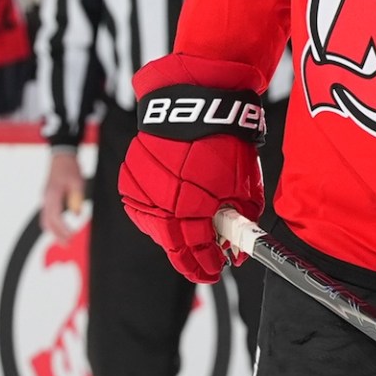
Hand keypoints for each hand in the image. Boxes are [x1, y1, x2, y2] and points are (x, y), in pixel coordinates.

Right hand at [38, 147, 86, 239]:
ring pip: (45, 220)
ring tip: (65, 241)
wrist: (61, 156)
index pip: (55, 216)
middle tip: (68, 244)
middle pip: (48, 221)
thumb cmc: (70, 168)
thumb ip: (77, 198)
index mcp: (53, 194)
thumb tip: (77, 214)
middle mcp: (46, 198)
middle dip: (57, 235)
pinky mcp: (48, 198)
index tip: (72, 236)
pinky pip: (47, 215)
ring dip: (54, 232)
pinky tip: (60, 230)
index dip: (63, 228)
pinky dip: (52, 225)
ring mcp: (45, 198)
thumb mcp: (78, 181)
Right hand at [116, 53, 267, 283]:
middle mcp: (161, 207)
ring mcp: (142, 194)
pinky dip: (156, 216)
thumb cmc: (224, 143)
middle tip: (202, 266)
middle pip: (173, 248)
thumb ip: (241, 221)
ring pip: (155, 230)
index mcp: (191, 211)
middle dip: (190, 260)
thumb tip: (239, 244)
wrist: (194, 105)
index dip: (208, 266)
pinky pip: (142, 209)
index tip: (215, 270)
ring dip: (172, 238)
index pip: (198, 252)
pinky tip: (170, 215)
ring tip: (189, 239)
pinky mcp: (130, 180)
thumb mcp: (245, 187)